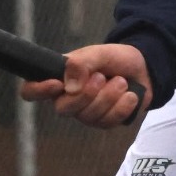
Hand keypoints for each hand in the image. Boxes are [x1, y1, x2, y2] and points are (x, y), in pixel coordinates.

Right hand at [19, 43, 150, 127]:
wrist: (144, 67)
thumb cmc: (114, 58)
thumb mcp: (98, 53)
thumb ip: (81, 64)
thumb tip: (68, 87)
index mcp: (59, 78)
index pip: (31, 91)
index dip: (38, 91)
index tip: (57, 84)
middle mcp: (67, 98)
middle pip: (63, 109)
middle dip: (87, 93)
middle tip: (103, 76)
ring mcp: (85, 113)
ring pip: (88, 116)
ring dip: (109, 96)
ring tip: (121, 81)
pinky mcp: (104, 122)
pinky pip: (107, 122)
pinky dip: (122, 106)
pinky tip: (130, 95)